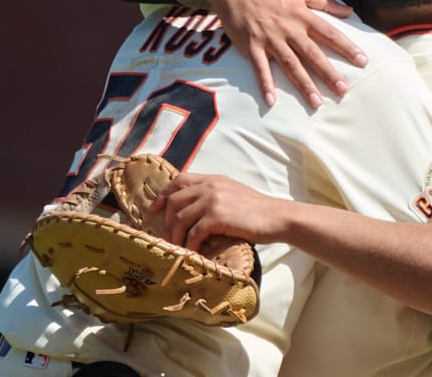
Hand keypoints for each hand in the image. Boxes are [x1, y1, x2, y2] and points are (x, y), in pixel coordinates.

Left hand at [150, 172, 291, 249]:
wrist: (276, 217)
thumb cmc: (257, 210)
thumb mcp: (233, 193)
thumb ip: (214, 194)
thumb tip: (193, 208)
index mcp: (213, 179)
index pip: (179, 180)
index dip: (163, 194)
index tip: (154, 208)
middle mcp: (210, 187)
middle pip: (174, 201)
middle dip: (166, 221)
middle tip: (167, 236)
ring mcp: (213, 201)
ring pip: (180, 218)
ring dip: (175, 236)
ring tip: (177, 248)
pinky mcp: (217, 217)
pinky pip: (193, 233)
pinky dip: (189, 245)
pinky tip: (192, 252)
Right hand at [211, 0, 367, 108]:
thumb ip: (326, 1)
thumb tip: (350, 10)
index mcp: (302, 15)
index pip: (329, 33)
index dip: (346, 47)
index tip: (362, 61)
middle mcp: (289, 29)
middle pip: (312, 54)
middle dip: (328, 72)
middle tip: (343, 89)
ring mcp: (270, 39)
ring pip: (290, 65)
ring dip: (303, 84)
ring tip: (316, 102)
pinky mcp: (252, 46)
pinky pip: (260, 68)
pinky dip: (265, 84)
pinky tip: (272, 101)